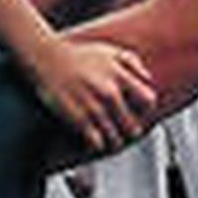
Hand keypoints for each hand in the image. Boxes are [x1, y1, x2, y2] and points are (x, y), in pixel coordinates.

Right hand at [31, 34, 154, 153]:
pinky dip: (98, 145)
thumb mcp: (112, 51)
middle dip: (131, 130)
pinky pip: (95, 142)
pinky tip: (96, 142)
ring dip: (115, 141)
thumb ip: (134, 63)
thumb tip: (148, 79)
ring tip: (112, 141)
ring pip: (115, 137)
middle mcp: (110, 93)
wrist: (48, 60)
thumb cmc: (81, 56)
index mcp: (121, 76)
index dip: (146, 109)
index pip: (148, 100)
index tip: (140, 112)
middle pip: (132, 124)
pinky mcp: (77, 119)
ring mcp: (94, 107)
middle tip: (127, 132)